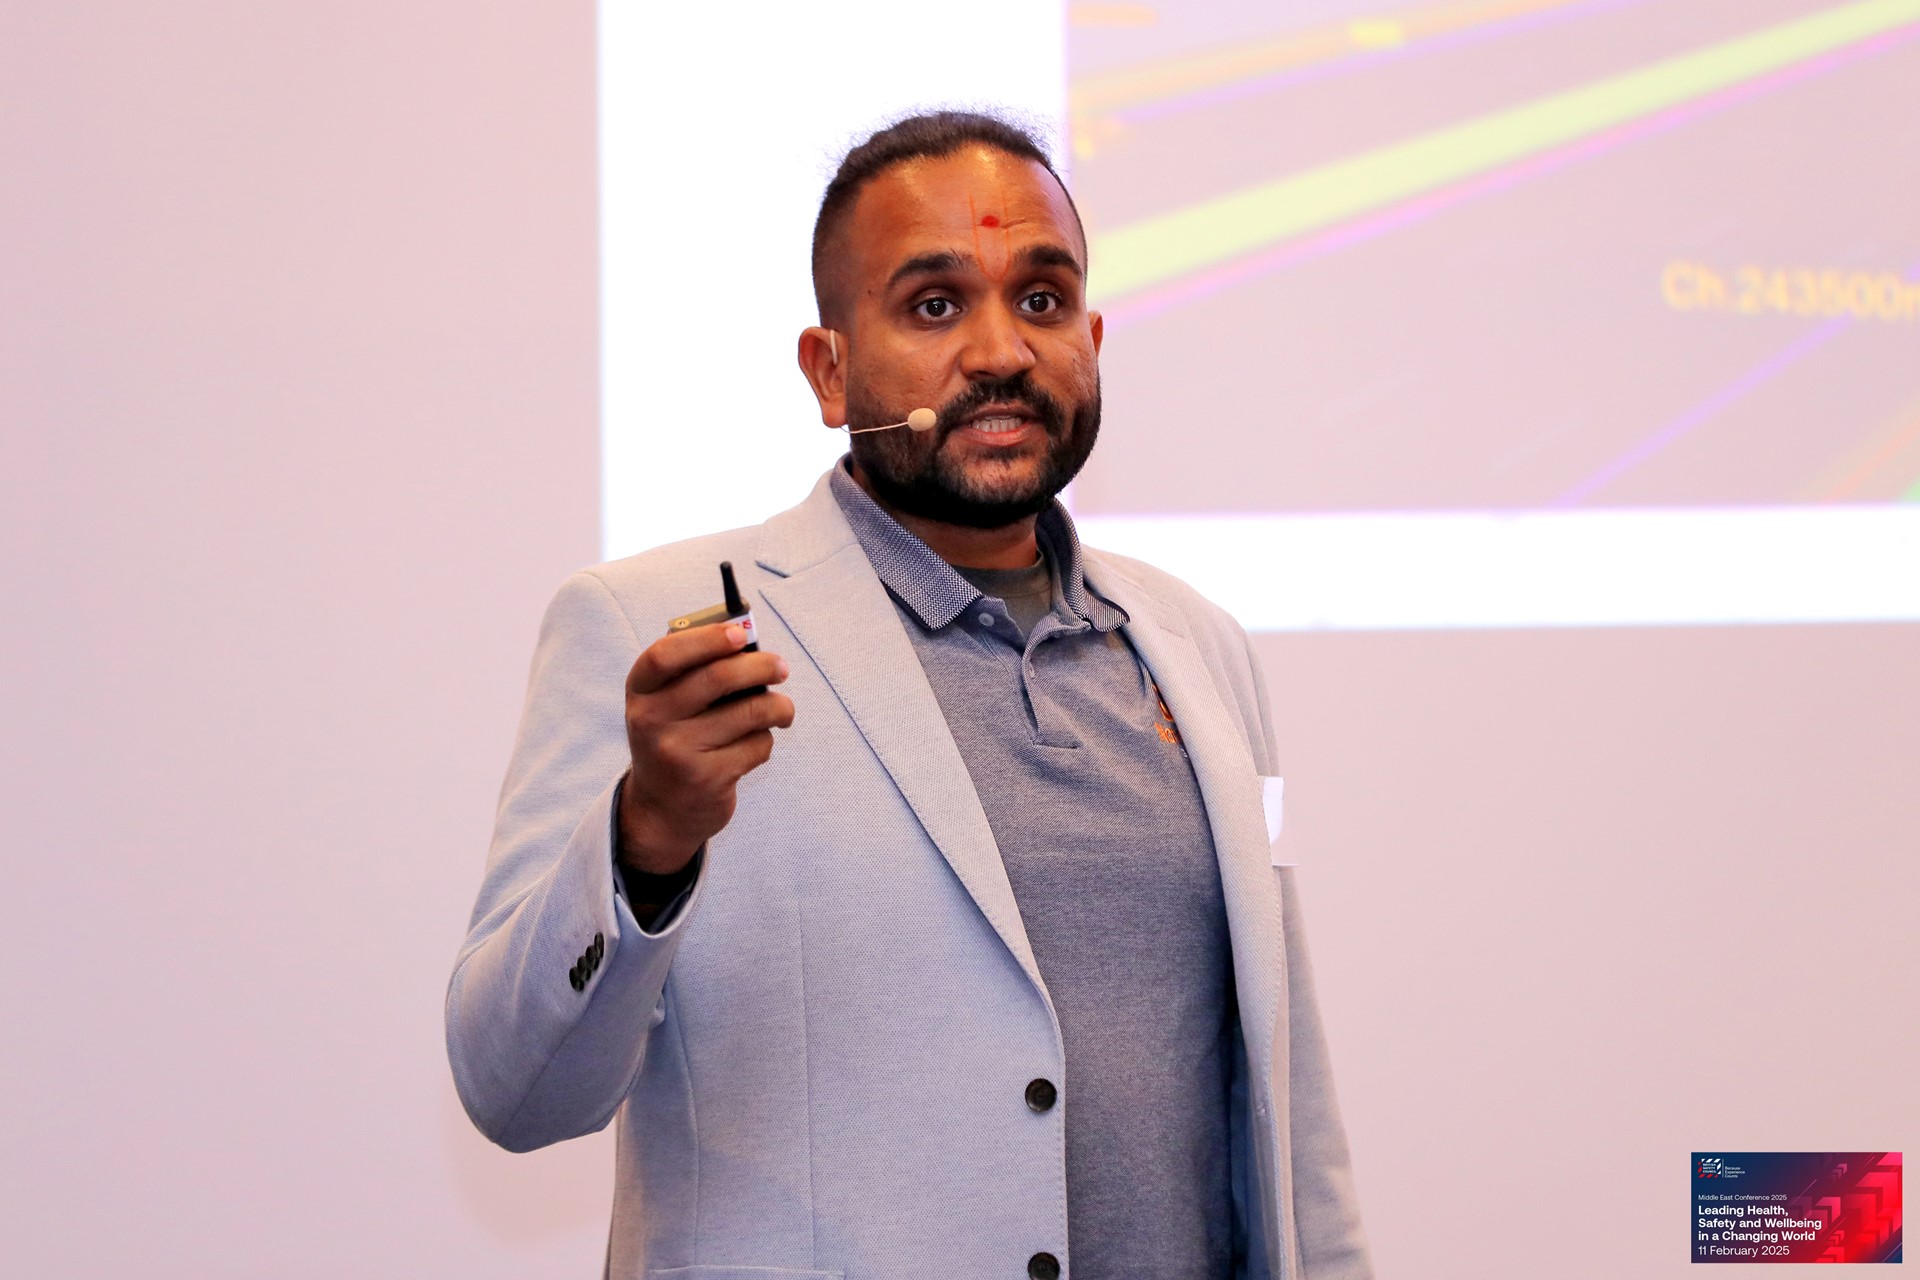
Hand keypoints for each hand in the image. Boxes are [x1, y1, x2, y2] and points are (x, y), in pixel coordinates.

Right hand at [618, 622, 794, 873]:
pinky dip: (766, 740)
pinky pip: (757, 745)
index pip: (665, 654)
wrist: (662, 809)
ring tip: (782, 710)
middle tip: (781, 667)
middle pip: (718, 677)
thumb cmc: (677, 737)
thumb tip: (750, 641)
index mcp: (640, 691)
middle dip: (761, 666)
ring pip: (750, 712)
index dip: (707, 638)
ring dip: (779, 707)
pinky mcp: (707, 779)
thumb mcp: (668, 703)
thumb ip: (698, 670)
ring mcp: (677, 752)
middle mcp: (651, 721)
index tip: (742, 633)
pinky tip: (753, 745)